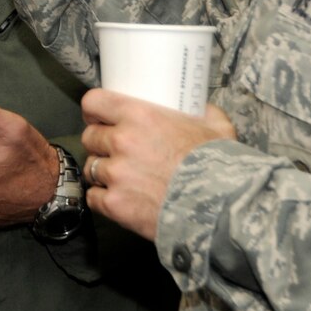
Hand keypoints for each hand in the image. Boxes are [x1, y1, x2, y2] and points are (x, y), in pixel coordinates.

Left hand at [79, 89, 237, 240]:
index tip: (98, 116)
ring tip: (121, 177)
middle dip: (101, 143)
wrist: (220, 207)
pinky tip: (120, 198)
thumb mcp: (216, 126)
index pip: (94, 102)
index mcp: (140, 116)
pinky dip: (103, 198)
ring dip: (103, 171)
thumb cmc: (219, 165)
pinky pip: (93, 197)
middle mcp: (121, 142)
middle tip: (117, 151)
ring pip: (91, 167)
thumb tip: (198, 108)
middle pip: (90, 137)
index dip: (94, 110)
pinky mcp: (114, 204)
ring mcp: (115, 174)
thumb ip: (201, 112)